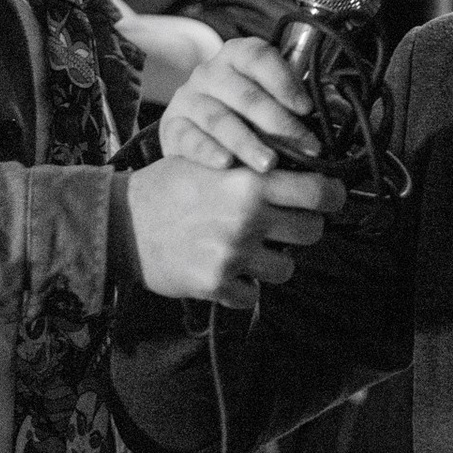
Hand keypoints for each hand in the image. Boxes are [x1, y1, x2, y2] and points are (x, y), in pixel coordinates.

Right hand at [124, 156, 344, 307]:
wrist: (121, 222)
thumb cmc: (169, 185)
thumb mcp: (212, 158)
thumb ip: (255, 165)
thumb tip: (305, 167)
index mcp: (250, 181)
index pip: (320, 192)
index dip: (331, 196)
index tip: (328, 198)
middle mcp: (248, 218)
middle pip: (313, 231)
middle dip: (303, 228)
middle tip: (285, 225)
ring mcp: (233, 255)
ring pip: (288, 268)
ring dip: (275, 260)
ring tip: (252, 248)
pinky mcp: (216, 285)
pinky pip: (254, 294)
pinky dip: (245, 286)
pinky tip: (227, 269)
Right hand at [162, 38, 319, 172]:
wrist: (190, 135)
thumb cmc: (239, 116)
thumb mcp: (263, 102)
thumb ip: (290, 104)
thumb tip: (329, 120)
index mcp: (236, 57)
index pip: (258, 56)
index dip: (284, 80)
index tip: (306, 108)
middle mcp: (210, 73)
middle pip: (244, 93)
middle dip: (278, 122)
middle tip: (303, 147)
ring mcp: (188, 99)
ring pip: (218, 118)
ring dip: (246, 141)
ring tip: (268, 163)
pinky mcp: (172, 127)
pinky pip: (190, 137)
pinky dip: (208, 151)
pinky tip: (226, 164)